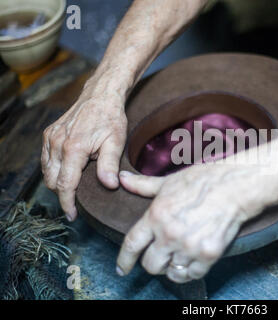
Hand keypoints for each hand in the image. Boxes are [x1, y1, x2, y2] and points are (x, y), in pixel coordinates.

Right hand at [41, 77, 126, 220]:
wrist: (100, 96)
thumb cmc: (111, 119)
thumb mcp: (116, 142)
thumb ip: (110, 165)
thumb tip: (109, 185)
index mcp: (73, 148)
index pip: (65, 184)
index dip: (67, 203)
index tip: (72, 215)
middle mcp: (57, 144)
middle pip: (52, 181)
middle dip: (63, 194)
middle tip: (76, 203)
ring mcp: (50, 138)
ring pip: (46, 171)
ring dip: (57, 183)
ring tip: (72, 189)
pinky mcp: (48, 134)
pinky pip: (45, 160)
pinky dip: (53, 170)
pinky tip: (66, 172)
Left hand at [116, 164, 264, 282]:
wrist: (236, 186)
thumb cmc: (203, 180)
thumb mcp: (169, 181)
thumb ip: (143, 185)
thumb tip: (122, 179)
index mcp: (156, 215)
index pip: (132, 245)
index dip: (124, 260)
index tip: (122, 269)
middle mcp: (169, 234)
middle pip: (151, 265)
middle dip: (153, 263)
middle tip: (161, 257)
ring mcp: (189, 246)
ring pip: (172, 273)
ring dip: (173, 267)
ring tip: (178, 257)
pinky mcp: (209, 254)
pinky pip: (193, 275)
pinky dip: (191, 271)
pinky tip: (192, 261)